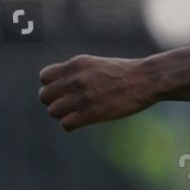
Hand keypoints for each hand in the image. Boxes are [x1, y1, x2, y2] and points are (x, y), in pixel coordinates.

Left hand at [39, 54, 153, 130]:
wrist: (145, 80)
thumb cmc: (124, 73)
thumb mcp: (96, 64)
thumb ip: (77, 72)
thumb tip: (62, 85)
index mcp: (76, 64)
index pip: (44, 77)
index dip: (50, 86)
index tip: (62, 91)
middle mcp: (75, 79)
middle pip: (44, 96)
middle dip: (54, 102)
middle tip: (68, 105)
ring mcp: (82, 96)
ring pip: (53, 111)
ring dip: (62, 115)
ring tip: (77, 113)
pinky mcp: (91, 113)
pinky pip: (66, 124)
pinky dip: (71, 125)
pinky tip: (82, 121)